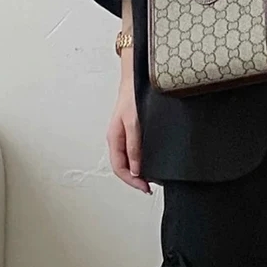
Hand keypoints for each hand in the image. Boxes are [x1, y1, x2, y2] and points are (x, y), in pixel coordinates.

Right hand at [107, 51, 151, 193]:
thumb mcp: (133, 122)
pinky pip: (135, 149)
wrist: (136, 78)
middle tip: (150, 187)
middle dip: (135, 178)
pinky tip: (151, 159)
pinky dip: (142, 158)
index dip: (132, 181)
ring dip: (139, 169)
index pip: (120, 168)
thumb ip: (134, 145)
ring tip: (152, 177)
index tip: (145, 188)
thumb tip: (136, 169)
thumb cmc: (132, 97)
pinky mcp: (133, 129)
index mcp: (114, 138)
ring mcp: (125, 134)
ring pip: (129, 159)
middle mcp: (118, 138)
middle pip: (123, 166)